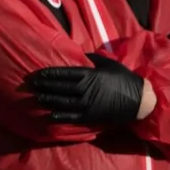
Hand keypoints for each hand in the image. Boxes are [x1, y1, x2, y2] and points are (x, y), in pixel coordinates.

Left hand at [26, 54, 145, 123]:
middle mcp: (86, 89)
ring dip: (49, 100)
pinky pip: (73, 117)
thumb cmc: (123, 79)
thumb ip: (91, 58)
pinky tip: (50, 115)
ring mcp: (88, 104)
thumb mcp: (108, 64)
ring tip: (36, 97)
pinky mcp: (92, 116)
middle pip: (61, 87)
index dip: (49, 74)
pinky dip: (61, 117)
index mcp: (90, 75)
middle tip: (30, 85)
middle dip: (44, 86)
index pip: (64, 73)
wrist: (140, 100)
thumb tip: (78, 53)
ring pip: (64, 102)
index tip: (37, 74)